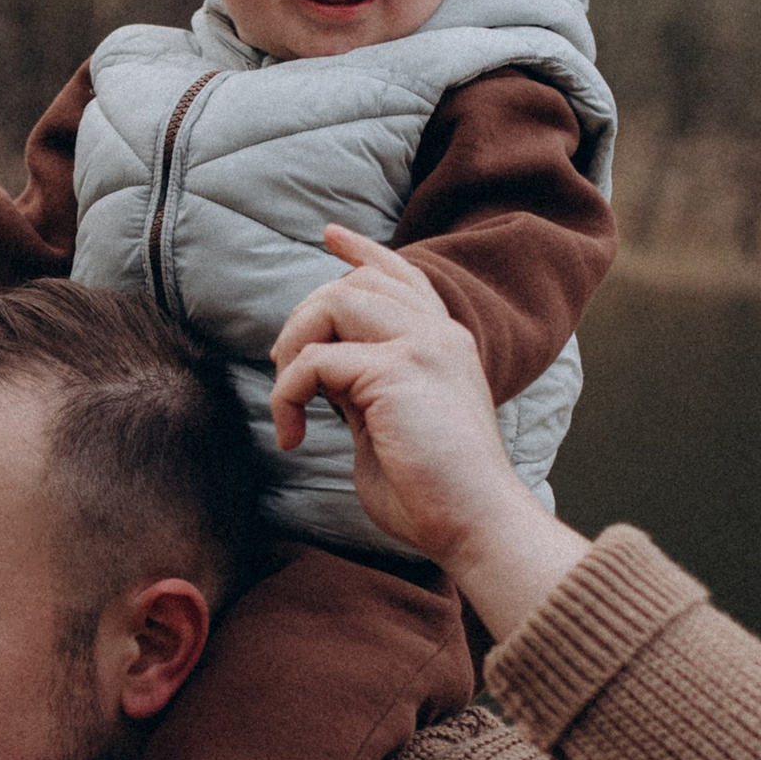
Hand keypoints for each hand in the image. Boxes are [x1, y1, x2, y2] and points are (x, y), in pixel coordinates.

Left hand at [269, 230, 591, 642]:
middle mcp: (439, 334)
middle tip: (284, 371)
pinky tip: (292, 435)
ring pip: (335, 301)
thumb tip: (325, 372)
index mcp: (445, 344)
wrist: (476, 524)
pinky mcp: (396, 371)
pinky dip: (286, 394)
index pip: (403, 277)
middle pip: (357, 282)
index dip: (363, 253)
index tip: (331, 235)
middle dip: (306, 316)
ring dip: (293, 344)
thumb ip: (365, 388)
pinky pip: (314, 361)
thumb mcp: (390, 424)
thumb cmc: (434, 495)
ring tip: (288, 400)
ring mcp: (422, 346)